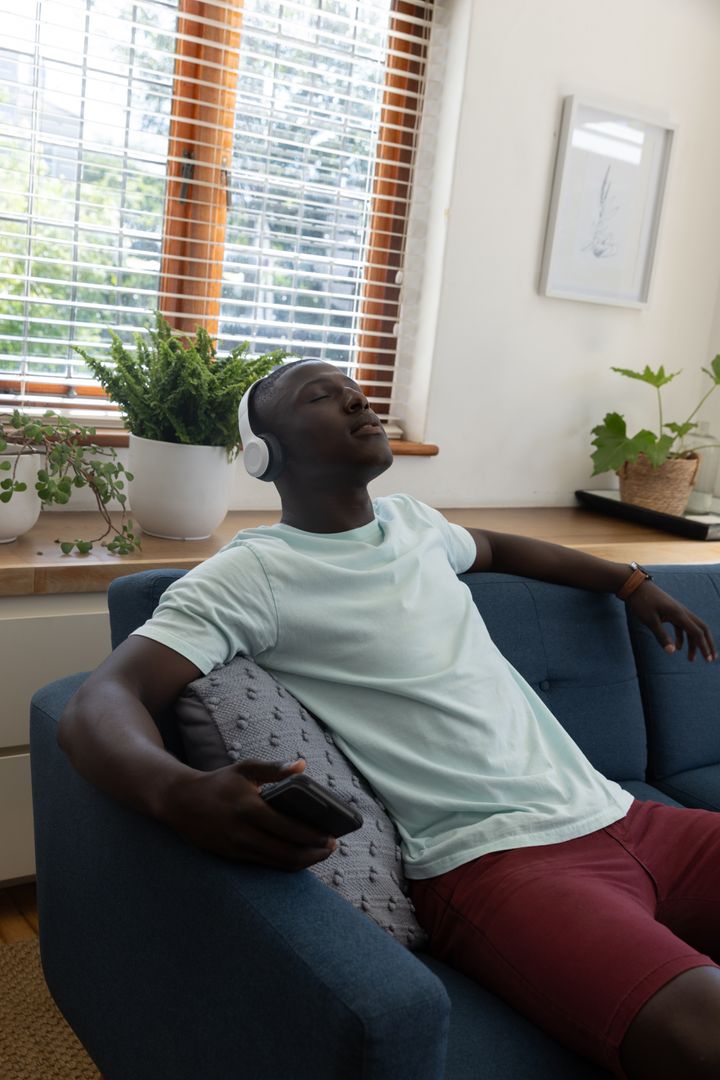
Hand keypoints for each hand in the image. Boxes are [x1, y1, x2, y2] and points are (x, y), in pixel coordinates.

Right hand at [161, 757, 336, 869]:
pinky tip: (298, 858)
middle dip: (314, 854)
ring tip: (320, 854)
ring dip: (303, 862)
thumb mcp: (245, 769)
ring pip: (277, 863)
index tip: (332, 836)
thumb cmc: (219, 782)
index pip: (289, 828)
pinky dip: (285, 864)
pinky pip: (265, 865)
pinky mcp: (233, 857)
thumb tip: (302, 765)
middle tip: (332, 848)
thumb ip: (274, 769)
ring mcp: (237, 848)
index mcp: (250, 808)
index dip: (313, 836)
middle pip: (287, 852)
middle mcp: (244, 832)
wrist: (181, 803)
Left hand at [625, 581, 716, 661]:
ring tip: (691, 659)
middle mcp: (681, 612)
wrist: (634, 585)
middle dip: (707, 644)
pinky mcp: (671, 612)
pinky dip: (682, 637)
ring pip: (691, 628)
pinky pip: (681, 626)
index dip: (704, 647)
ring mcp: (677, 611)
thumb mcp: (650, 620)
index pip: (697, 632)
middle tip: (711, 659)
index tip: (708, 660)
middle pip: (701, 629)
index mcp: (679, 614)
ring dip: (693, 643)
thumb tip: (671, 652)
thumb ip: (661, 636)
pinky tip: (677, 648)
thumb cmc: (641, 602)